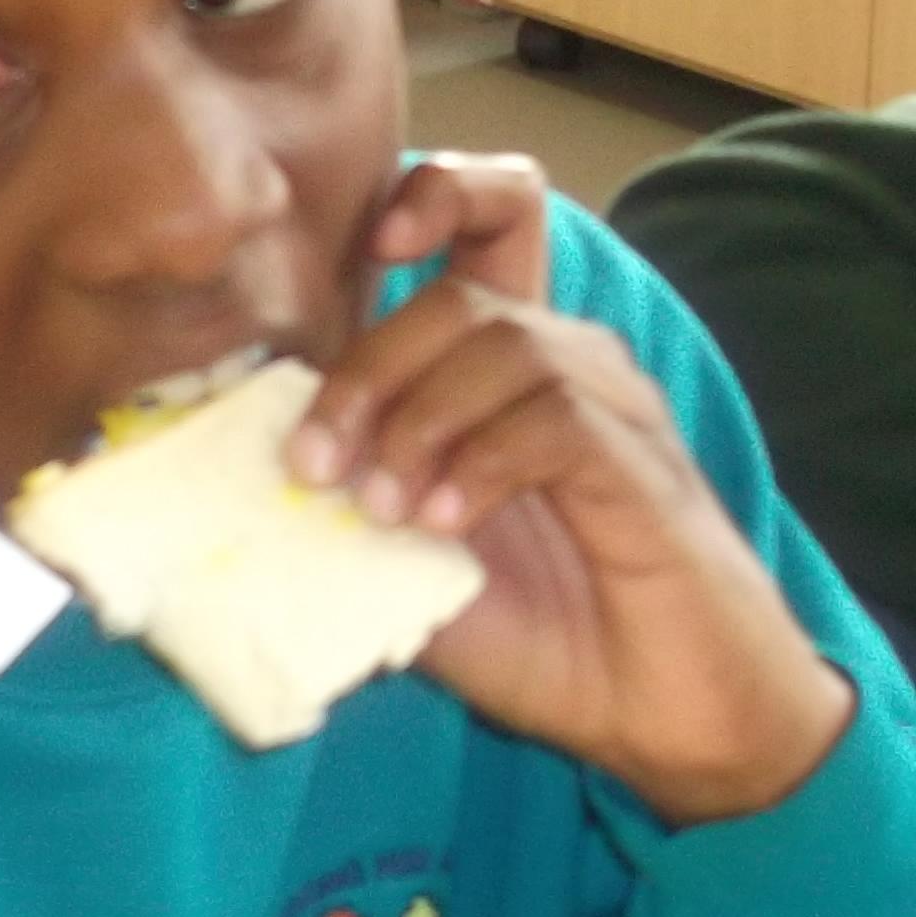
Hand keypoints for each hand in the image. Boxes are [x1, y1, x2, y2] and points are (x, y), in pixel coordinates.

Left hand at [292, 155, 852, 823]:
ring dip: (417, 418)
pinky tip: (446, 523)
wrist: (672, 720)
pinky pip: (555, 415)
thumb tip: (243, 495)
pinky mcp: (640, 465)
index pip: (494, 223)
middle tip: (313, 463)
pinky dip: (482, 461)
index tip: (370, 252)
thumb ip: (349, 523)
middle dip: (367, 366)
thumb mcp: (415, 580)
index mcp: (510, 377)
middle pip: (462, 289)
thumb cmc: (555, 645)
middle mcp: (568, 369)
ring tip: (382, 509)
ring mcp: (613, 410)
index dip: (438, 196)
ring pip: (504, 338)